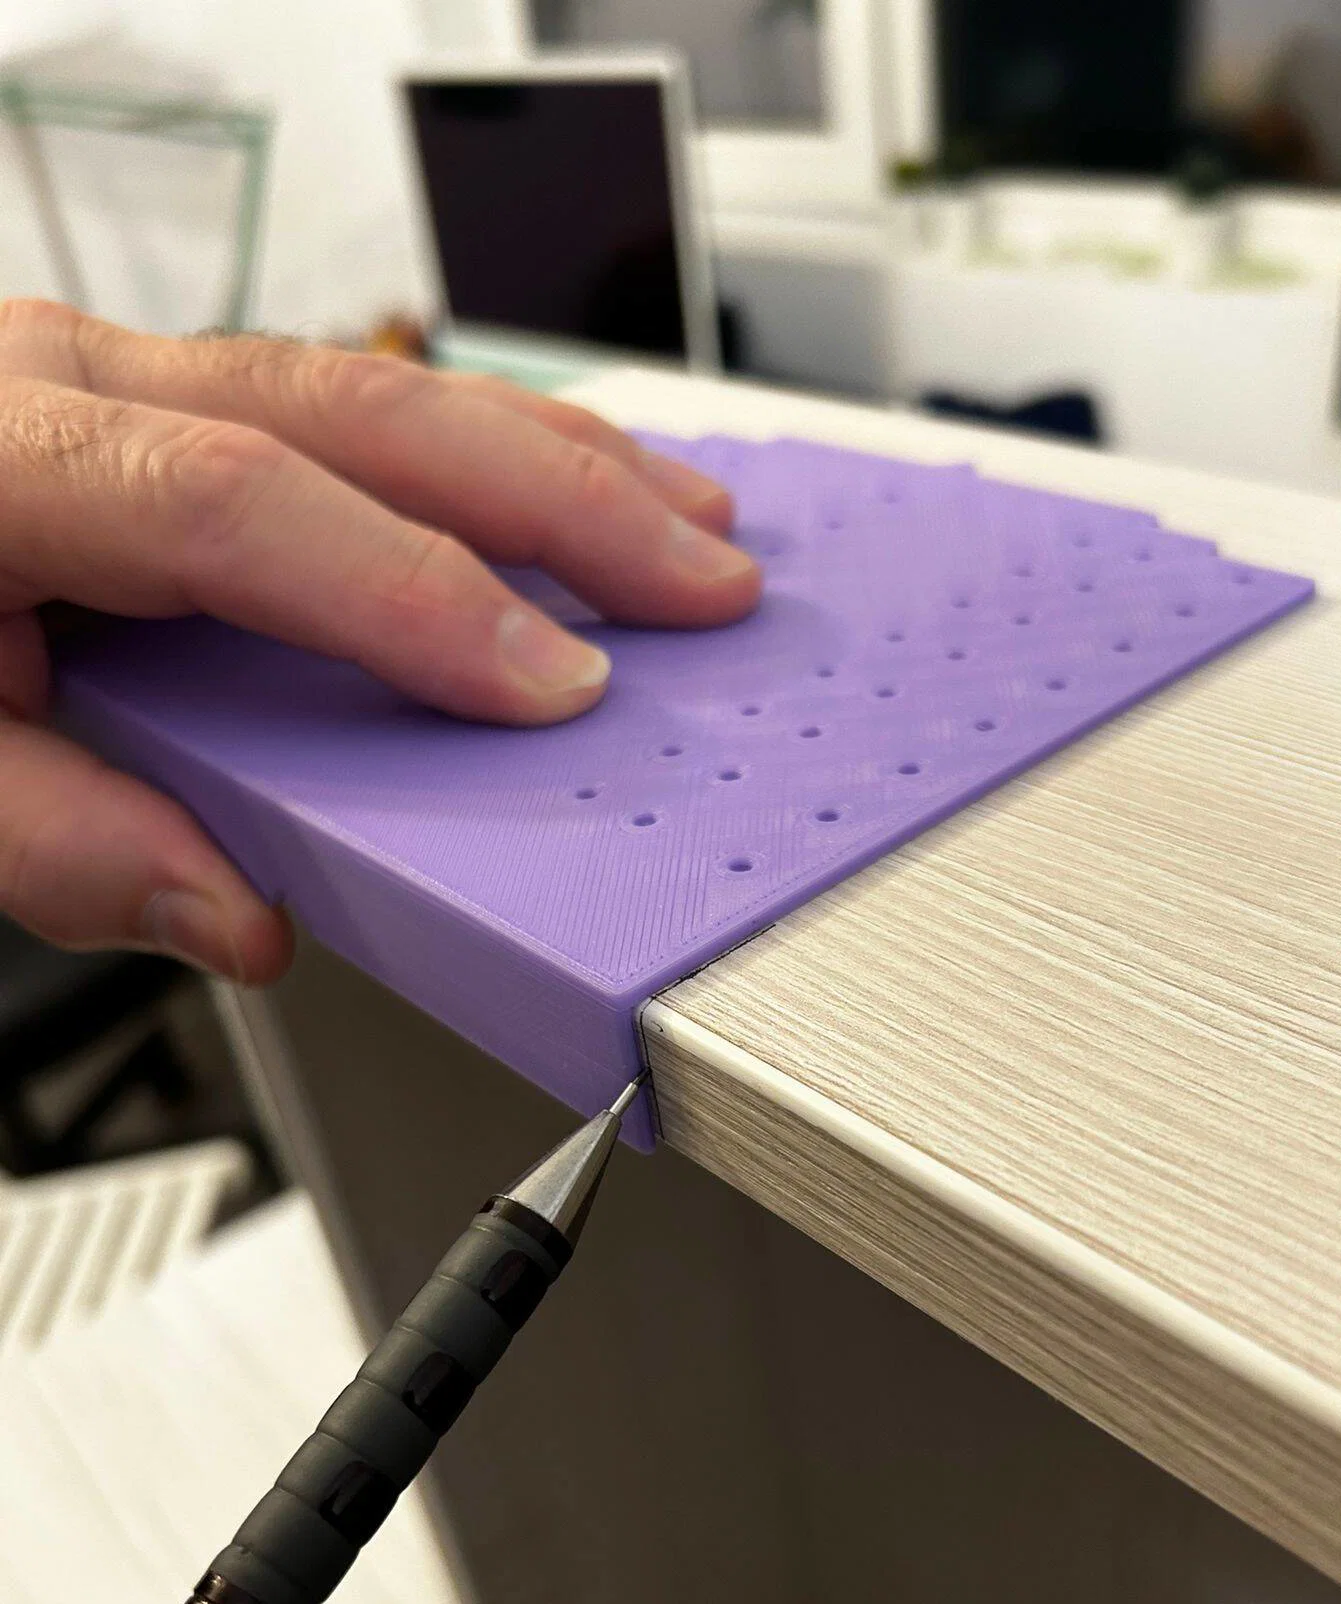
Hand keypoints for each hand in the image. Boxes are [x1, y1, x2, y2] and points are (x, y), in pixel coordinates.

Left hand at [0, 298, 760, 983]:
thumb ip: (55, 842)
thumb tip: (245, 914)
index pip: (237, 505)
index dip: (411, 594)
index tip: (548, 683)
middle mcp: (66, 381)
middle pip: (349, 407)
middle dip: (552, 494)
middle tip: (696, 579)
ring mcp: (114, 372)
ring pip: (369, 387)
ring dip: (547, 458)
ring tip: (681, 521)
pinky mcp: (155, 400)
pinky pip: (342, 411)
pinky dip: (475, 457)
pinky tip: (559, 491)